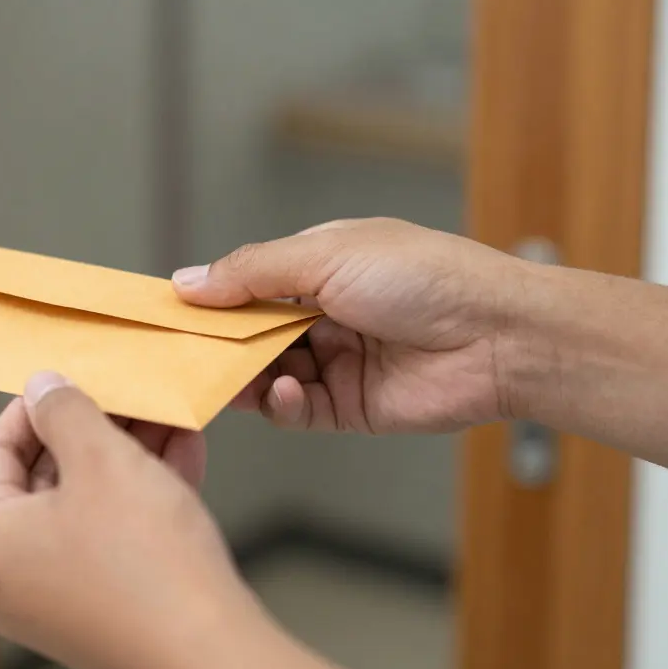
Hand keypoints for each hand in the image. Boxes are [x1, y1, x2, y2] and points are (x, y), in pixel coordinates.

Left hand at [0, 372, 337, 668]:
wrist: (211, 651)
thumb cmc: (148, 563)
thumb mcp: (101, 458)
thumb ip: (63, 411)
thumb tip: (42, 387)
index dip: (30, 408)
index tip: (63, 379)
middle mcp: (10, 581)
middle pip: (41, 480)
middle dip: (90, 430)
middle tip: (122, 394)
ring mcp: (55, 602)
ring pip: (83, 506)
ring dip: (124, 456)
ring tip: (163, 417)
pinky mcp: (100, 613)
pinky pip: (110, 539)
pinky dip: (139, 497)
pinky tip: (180, 455)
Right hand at [173, 218, 528, 434]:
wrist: (498, 336)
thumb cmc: (424, 277)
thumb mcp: (325, 256)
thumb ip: (251, 273)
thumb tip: (187, 281)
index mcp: (317, 267)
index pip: (246, 285)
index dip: (210, 300)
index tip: (169, 314)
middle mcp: (323, 314)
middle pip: (250, 335)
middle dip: (219, 345)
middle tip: (183, 356)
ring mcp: (336, 361)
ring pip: (266, 376)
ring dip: (247, 378)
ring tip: (232, 378)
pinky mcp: (349, 406)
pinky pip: (297, 411)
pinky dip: (283, 405)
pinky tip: (289, 392)